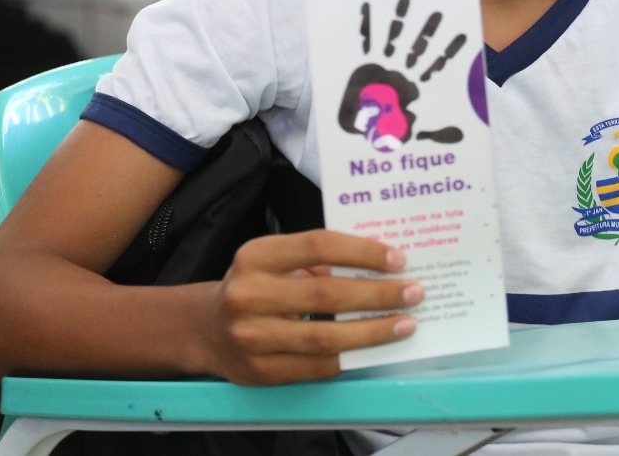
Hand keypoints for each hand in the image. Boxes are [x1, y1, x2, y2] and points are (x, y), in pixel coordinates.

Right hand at [201, 229, 423, 384]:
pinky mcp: (259, 371)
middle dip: (377, 295)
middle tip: (413, 293)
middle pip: (326, 294)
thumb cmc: (255, 285)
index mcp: (257, 255)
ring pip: (324, 338)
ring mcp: (251, 336)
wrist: (206, 329)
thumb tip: (378, 264)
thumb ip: (315, 258)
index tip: (398, 259)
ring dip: (372, 332)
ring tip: (404, 324)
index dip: (362, 251)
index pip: (318, 245)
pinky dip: (348, 357)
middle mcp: (249, 294)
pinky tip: (373, 349)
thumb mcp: (274, 260)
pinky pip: (314, 367)